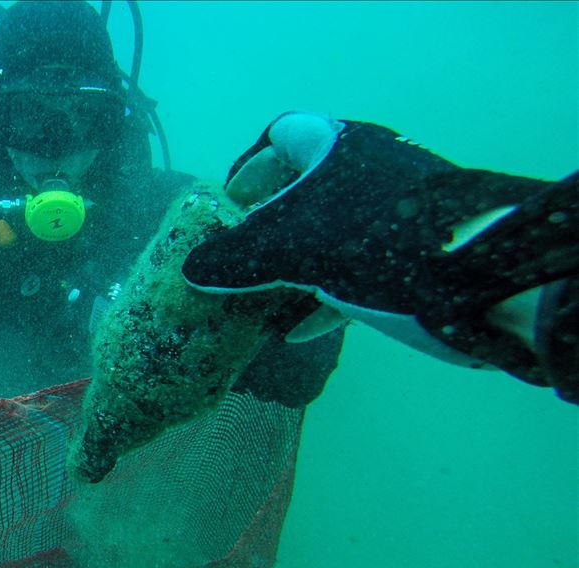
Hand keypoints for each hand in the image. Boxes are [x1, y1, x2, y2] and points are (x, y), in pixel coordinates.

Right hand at [184, 111, 577, 401]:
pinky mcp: (411, 259)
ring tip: (256, 298)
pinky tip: (294, 334)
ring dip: (290, 268)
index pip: (282, 138)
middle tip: (235, 257)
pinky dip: (321, 300)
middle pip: (303, 190)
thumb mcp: (288, 249)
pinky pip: (354, 274)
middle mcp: (367, 173)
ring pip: (328, 236)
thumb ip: (233, 258)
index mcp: (336, 149)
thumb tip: (190, 270)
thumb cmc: (371, 242)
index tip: (224, 204)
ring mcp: (392, 217)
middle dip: (265, 227)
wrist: (473, 280)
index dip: (248, 168)